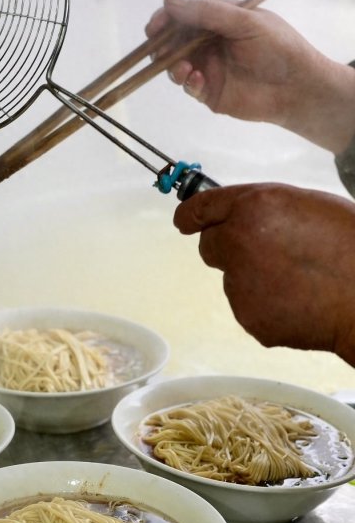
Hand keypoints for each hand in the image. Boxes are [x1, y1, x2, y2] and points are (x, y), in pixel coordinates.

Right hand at [146, 0, 354, 154]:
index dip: (167, 19)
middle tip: (159, 50)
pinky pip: (189, 87)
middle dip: (163, 46)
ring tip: (183, 69)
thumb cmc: (278, 47)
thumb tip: (168, 1)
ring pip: (176, 66)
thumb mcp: (244, 20)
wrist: (297, 87)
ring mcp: (208, 68)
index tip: (155, 26)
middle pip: (175, 42)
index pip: (186, 15)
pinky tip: (197, 80)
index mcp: (220, 20)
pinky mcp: (209, 92)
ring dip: (172, 66)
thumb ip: (207, 12)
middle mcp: (210, 43)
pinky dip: (188, 83)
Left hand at [173, 182, 354, 365]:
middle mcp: (237, 242)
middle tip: (265, 254)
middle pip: (209, 247)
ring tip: (298, 280)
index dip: (191, 215)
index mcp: (254, 207)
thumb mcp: (307, 205)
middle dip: (228, 248)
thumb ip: (264, 210)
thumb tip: (239, 218)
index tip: (184, 221)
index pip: (202, 208)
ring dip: (253, 278)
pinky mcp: (249, 317)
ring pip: (233, 279)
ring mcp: (239, 284)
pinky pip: (249, 307)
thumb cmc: (351, 244)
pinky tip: (299, 301)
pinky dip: (267, 306)